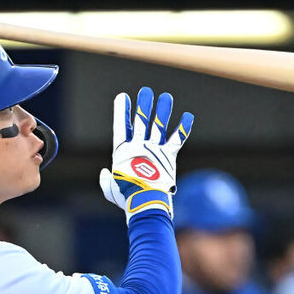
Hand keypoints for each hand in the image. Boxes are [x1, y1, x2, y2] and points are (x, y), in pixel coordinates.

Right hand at [99, 87, 193, 222]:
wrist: (145, 201)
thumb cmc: (126, 197)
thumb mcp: (110, 189)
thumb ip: (106, 180)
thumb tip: (105, 172)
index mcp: (122, 152)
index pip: (121, 127)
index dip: (122, 111)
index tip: (122, 97)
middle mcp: (139, 147)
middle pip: (142, 121)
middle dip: (144, 105)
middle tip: (146, 91)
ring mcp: (155, 150)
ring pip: (159, 126)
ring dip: (163, 111)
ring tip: (166, 97)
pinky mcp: (169, 156)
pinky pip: (177, 139)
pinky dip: (183, 128)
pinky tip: (188, 116)